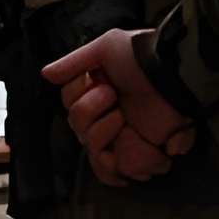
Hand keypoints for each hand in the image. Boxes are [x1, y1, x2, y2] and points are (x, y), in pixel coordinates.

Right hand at [43, 29, 196, 187]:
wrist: (173, 75)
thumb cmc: (140, 56)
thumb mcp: (107, 46)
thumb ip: (75, 61)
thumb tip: (44, 74)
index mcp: (95, 86)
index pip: (69, 101)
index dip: (78, 95)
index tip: (99, 82)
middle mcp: (103, 111)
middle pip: (77, 126)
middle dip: (90, 111)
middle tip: (113, 96)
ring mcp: (119, 133)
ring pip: (92, 149)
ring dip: (102, 133)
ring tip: (123, 119)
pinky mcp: (135, 151)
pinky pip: (111, 172)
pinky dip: (113, 172)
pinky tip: (120, 166)